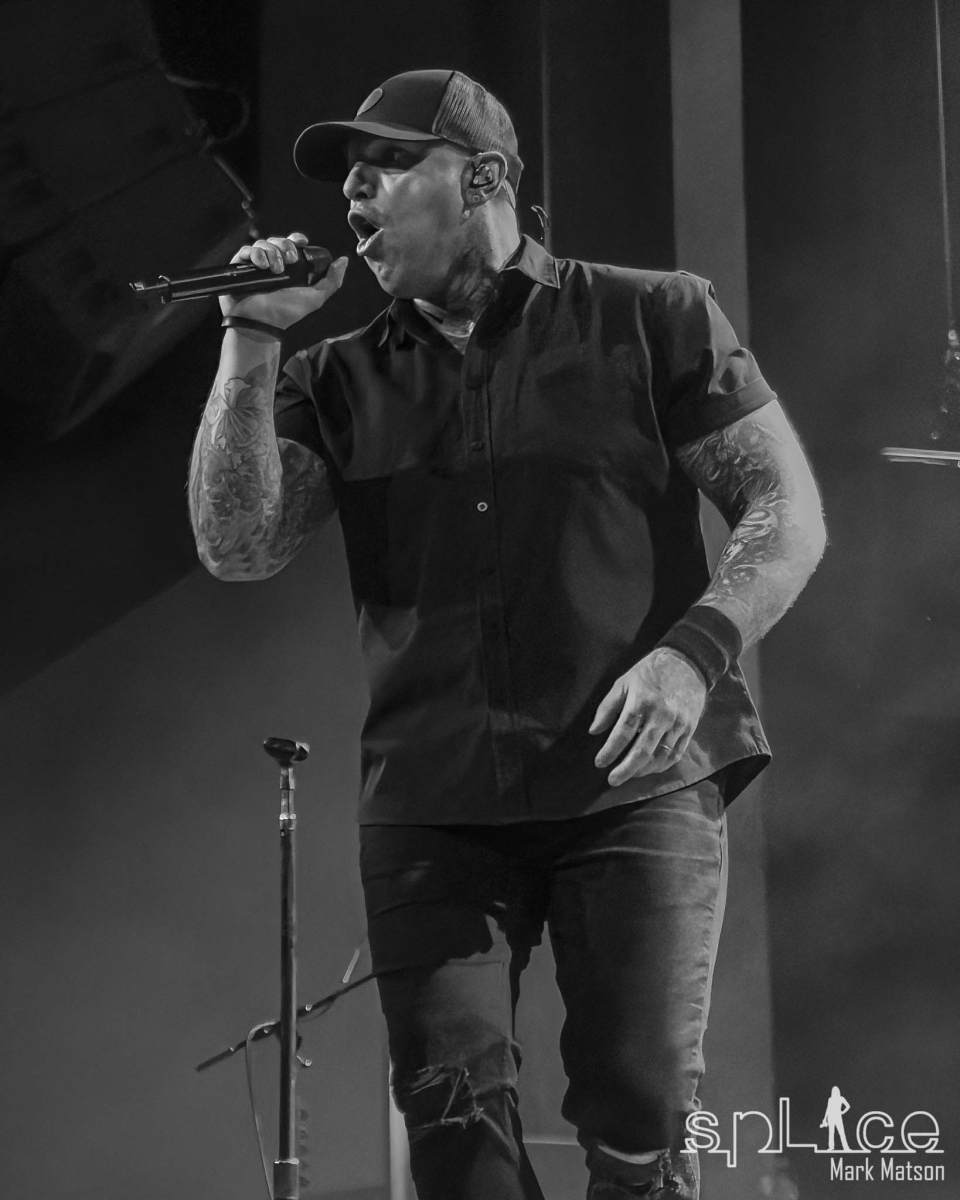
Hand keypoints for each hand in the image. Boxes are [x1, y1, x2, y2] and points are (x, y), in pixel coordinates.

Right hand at [220, 231, 347, 326]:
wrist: (263, 325)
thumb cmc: (287, 314)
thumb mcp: (315, 298)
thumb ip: (331, 281)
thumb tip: (344, 260)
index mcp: (288, 269)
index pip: (290, 245)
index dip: (295, 240)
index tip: (301, 242)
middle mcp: (270, 265)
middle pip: (276, 241)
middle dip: (284, 245)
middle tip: (290, 259)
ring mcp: (254, 267)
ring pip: (261, 244)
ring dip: (271, 251)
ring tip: (275, 269)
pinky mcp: (238, 269)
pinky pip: (244, 252)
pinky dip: (254, 254)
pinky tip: (262, 265)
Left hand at [589, 648, 706, 784]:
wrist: (687, 663)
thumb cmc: (649, 672)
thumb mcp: (623, 682)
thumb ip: (608, 707)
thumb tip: (594, 731)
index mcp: (642, 702)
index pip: (623, 733)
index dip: (610, 751)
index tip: (599, 763)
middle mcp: (661, 716)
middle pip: (642, 751)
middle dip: (626, 769)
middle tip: (612, 780)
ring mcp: (678, 724)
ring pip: (659, 757)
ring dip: (642, 770)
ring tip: (629, 775)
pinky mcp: (689, 729)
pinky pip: (675, 755)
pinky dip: (661, 766)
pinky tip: (649, 769)